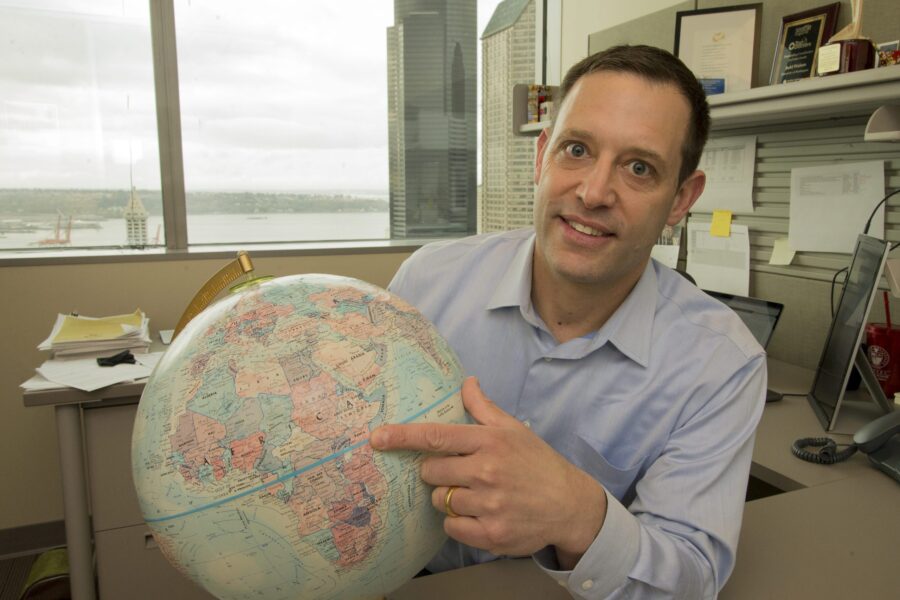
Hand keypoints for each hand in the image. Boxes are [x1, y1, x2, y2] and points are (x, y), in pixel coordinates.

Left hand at [370, 377, 606, 567]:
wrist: (570, 505)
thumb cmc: (538, 463)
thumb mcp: (514, 430)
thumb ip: (484, 408)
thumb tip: (466, 382)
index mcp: (490, 441)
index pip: (436, 436)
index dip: (403, 436)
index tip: (377, 437)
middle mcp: (487, 471)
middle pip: (431, 471)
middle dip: (437, 472)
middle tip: (459, 472)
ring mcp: (489, 505)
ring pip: (440, 501)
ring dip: (449, 498)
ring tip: (477, 494)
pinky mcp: (491, 534)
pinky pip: (452, 527)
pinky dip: (459, 522)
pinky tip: (480, 514)